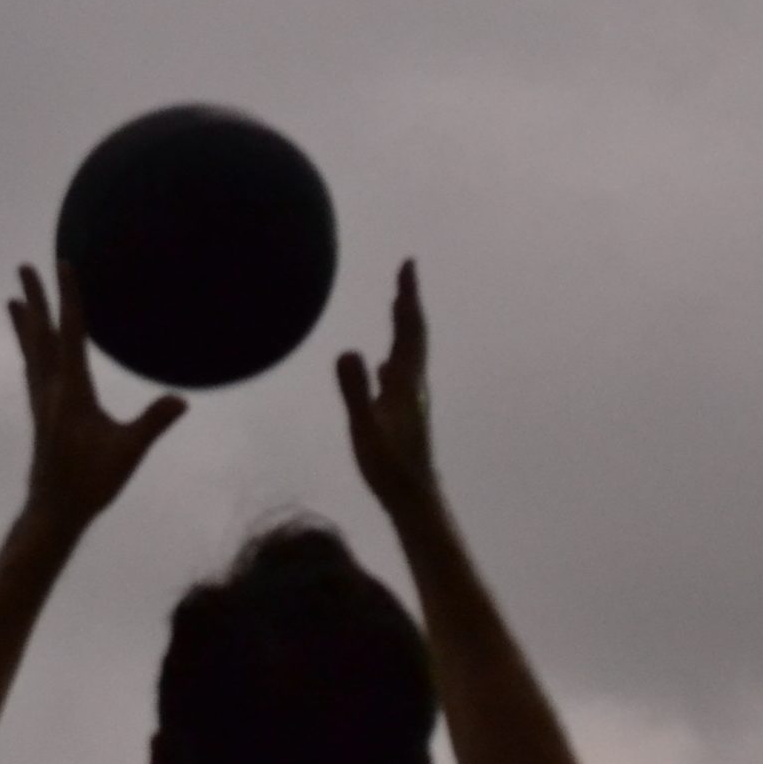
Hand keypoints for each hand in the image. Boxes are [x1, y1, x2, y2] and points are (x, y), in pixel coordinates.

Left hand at [9, 261, 187, 526]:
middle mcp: (50, 389)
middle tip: (23, 266)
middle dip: (36, 299)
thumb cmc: (91, 482)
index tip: (63, 265)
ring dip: (25, 322)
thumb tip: (181, 400)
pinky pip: (32, 368)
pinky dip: (29, 348)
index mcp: (71, 390)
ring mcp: (41, 400)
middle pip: (42, 334)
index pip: (71, 333)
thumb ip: (153, 423)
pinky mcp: (40, 412)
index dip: (68, 297)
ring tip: (14, 298)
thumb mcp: (128, 452)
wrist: (53, 510)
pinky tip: (30, 347)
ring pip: (31, 351)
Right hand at [336, 258, 439, 518]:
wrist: (414, 499)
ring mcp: (410, 400)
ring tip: (398, 306)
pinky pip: (400, 374)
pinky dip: (396, 355)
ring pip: (409, 353)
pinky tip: (387, 364)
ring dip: (404, 326)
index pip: (409, 329)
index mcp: (406, 382)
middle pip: (414, 335)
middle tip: (405, 272)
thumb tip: (348, 350)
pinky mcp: (403, 415)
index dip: (408, 296)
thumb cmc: (390, 468)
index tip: (409, 265)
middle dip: (408, 302)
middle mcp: (413, 385)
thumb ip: (355, 391)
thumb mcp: (366, 429)